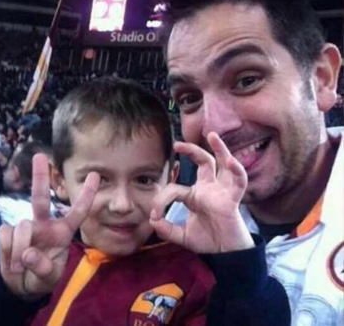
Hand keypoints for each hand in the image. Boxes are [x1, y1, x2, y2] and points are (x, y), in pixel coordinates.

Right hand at [0, 154, 99, 297]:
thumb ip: (43, 268)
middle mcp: (44, 225)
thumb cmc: (42, 276)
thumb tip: (28, 253)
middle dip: (40, 177)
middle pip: (41, 198)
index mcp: (62, 232)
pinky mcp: (8, 233)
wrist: (20, 287)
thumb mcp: (49, 278)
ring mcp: (26, 228)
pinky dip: (7, 250)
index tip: (94, 174)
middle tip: (39, 156)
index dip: (86, 195)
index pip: (78, 211)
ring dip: (20, 249)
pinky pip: (5, 234)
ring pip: (22, 226)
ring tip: (20, 266)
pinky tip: (12, 260)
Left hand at [150, 132, 253, 253]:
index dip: (161, 200)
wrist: (225, 256)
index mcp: (195, 195)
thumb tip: (153, 219)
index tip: (154, 214)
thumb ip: (166, 229)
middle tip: (177, 144)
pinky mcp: (232, 200)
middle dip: (191, 150)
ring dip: (220, 149)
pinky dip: (236, 171)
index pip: (175, 189)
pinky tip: (229, 160)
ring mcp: (221, 192)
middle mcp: (208, 189)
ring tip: (212, 135)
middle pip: (203, 162)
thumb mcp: (181, 236)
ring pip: (222, 165)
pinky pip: (238, 182)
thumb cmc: (207, 241)